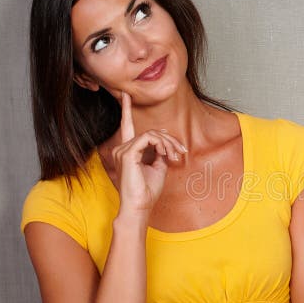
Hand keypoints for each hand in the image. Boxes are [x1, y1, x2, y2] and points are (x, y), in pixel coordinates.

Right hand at [111, 92, 186, 213]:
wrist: (140, 207)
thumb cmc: (148, 191)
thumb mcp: (158, 168)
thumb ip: (159, 154)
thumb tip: (165, 144)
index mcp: (128, 151)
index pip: (127, 126)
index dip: (126, 110)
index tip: (126, 95)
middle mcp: (122, 149)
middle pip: (150, 132)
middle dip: (169, 140)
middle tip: (181, 152)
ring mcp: (122, 151)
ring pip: (151, 134)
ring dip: (168, 144)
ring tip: (175, 157)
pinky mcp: (127, 154)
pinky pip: (148, 138)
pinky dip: (161, 144)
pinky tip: (166, 154)